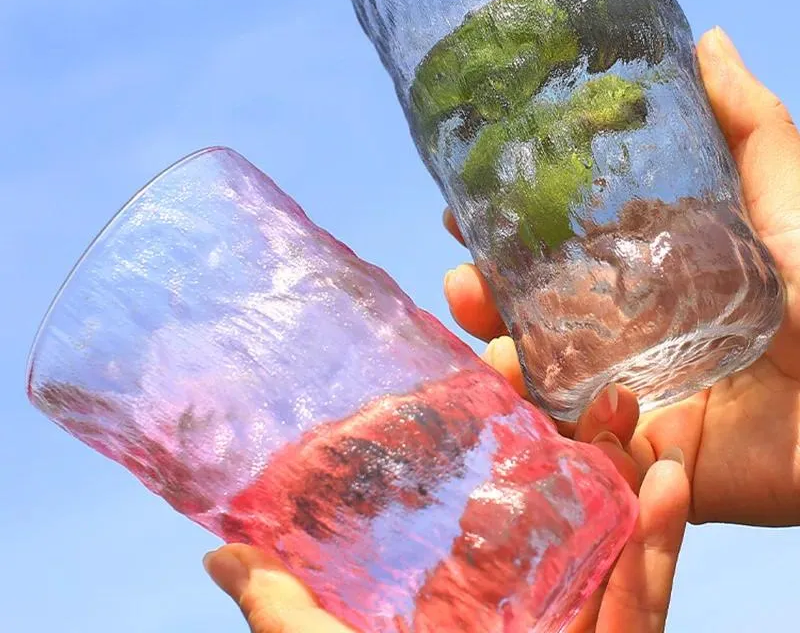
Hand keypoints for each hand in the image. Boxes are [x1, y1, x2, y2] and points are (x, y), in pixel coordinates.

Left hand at [203, 391, 688, 632]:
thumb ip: (286, 611)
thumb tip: (219, 554)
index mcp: (469, 608)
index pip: (491, 518)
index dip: (499, 452)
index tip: (497, 387)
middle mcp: (527, 614)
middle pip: (563, 523)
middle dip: (576, 453)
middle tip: (577, 390)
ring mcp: (571, 632)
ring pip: (612, 551)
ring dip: (627, 482)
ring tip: (629, 414)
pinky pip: (641, 605)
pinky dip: (657, 546)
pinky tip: (662, 481)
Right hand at [443, 26, 799, 525]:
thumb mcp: (786, 202)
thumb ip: (747, 129)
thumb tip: (705, 40)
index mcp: (645, 279)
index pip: (555, 254)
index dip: (505, 234)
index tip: (460, 210)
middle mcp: (624, 334)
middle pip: (530, 316)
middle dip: (482, 296)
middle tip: (461, 279)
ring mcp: (624, 395)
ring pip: (535, 377)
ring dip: (496, 354)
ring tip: (488, 338)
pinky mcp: (634, 454)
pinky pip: (569, 442)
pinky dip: (540, 420)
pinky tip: (523, 391)